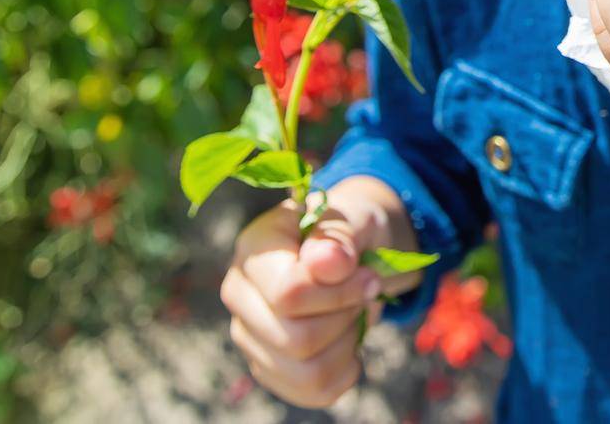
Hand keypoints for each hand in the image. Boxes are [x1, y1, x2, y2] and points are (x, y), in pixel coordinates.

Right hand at [220, 188, 391, 407]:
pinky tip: (348, 341)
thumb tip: (327, 263)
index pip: (288, 294)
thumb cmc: (350, 231)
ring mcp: (249, 335)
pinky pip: (314, 391)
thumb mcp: (354, 219)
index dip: (340, 292)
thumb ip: (339, 237)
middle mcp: (239, 295)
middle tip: (365, 292)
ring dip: (347, 344)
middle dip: (345, 317)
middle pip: (296, 339)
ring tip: (353, 315)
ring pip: (306, 371)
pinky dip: (345, 370)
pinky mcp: (268, 367)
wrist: (353, 253)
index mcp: (254, 249)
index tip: (369, 276)